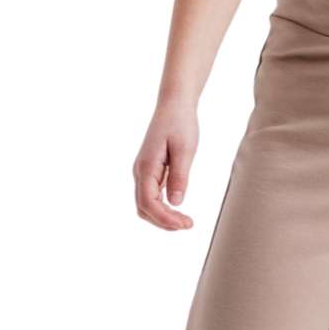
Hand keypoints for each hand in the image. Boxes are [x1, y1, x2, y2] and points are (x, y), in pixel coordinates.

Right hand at [133, 99, 198, 230]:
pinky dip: (162, 207)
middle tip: (188, 224)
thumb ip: (179, 176)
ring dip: (163, 216)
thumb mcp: (185, 149)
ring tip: (185, 221)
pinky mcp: (150, 170)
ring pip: (146, 204)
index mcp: (146, 167)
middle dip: (164, 221)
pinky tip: (177, 209)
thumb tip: (175, 203)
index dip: (165, 218)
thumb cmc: (180, 123)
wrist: (174, 105)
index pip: (149, 203)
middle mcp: (140, 171)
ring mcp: (143, 171)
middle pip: (144, 208)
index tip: (186, 224)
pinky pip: (151, 195)